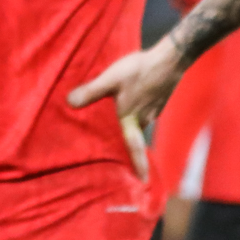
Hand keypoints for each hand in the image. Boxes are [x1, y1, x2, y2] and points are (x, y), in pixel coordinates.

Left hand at [67, 37, 182, 179]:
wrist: (171, 58)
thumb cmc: (140, 70)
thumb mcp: (110, 79)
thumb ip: (91, 91)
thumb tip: (69, 103)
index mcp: (131, 119)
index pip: (134, 148)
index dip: (138, 165)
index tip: (143, 182)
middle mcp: (145, 119)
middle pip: (133, 138)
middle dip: (126, 147)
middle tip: (118, 157)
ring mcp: (153, 110)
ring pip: (137, 124)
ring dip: (128, 129)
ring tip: (115, 131)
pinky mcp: (157, 100)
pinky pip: (143, 113)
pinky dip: (134, 115)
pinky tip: (127, 106)